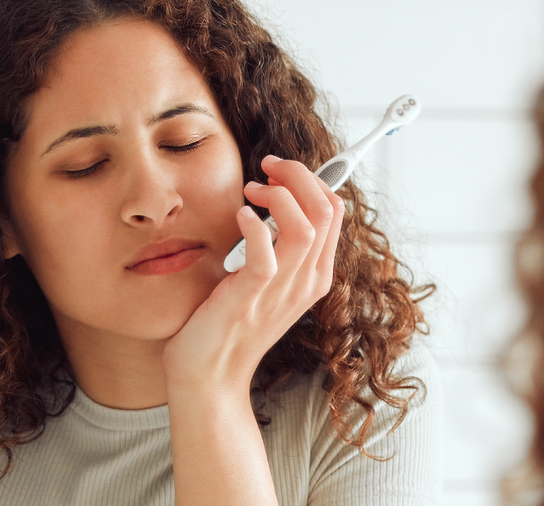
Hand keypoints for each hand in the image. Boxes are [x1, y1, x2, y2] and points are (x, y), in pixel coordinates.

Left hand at [162, 154, 345, 390]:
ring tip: (251, 192)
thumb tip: (273, 199)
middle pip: (327, 210)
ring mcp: (283, 291)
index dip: (310, 179)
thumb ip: (277, 246)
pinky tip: (239, 216)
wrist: (209, 375)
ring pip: (307, 225)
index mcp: (315, 274)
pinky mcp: (252, 296)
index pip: (334, 211)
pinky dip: (253, 224)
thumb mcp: (266, 280)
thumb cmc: (229, 322)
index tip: (277, 173)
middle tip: (266, 169)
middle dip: (299, 175)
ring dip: (279, 195)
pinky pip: (266, 253)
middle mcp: (307, 281)